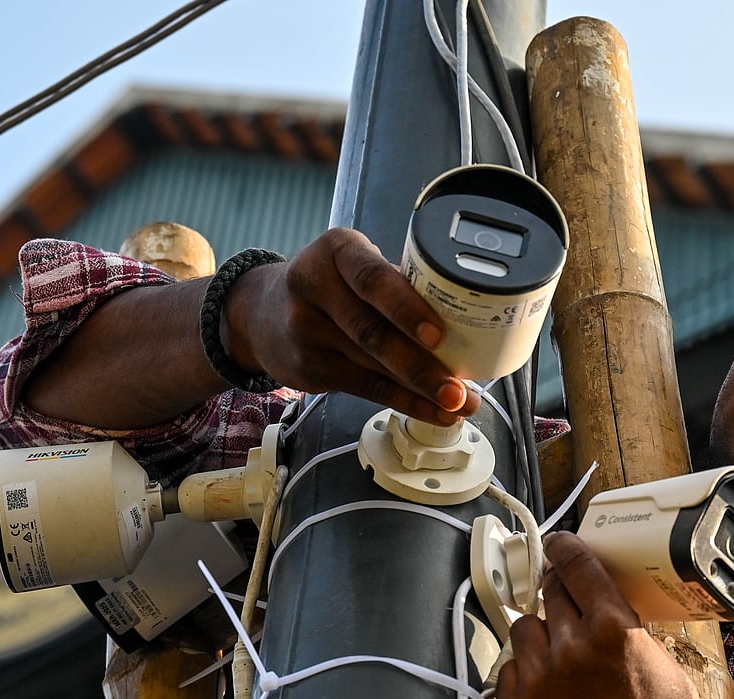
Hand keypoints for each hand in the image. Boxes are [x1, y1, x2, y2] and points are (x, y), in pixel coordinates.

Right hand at [225, 228, 480, 423]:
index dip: (406, 308)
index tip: (438, 335)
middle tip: (460, 387)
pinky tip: (435, 412)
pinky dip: (405, 402)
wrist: (263, 312)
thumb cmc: (334, 286)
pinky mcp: (307, 367)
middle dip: (422, 365)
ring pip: (372, 366)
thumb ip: (398, 285)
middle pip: (373, 332)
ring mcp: (305, 329)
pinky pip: (365, 388)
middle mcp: (314, 286)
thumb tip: (470, 324)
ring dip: (421, 390)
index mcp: (338, 250)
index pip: (373, 278)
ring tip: (460, 403)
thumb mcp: (355, 266)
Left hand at [497, 533, 733, 698]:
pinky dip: (524, 677)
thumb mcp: (653, 653)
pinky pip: (507, 671)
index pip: (574, 564)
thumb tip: (591, 594)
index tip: (555, 542)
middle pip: (547, 594)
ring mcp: (540, 680)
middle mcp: (571, 647)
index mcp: (610, 626)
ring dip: (540, 640)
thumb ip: (616, 619)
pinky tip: (550, 692)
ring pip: (523, 630)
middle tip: (568, 615)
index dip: (563, 547)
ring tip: (563, 665)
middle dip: (558, 600)